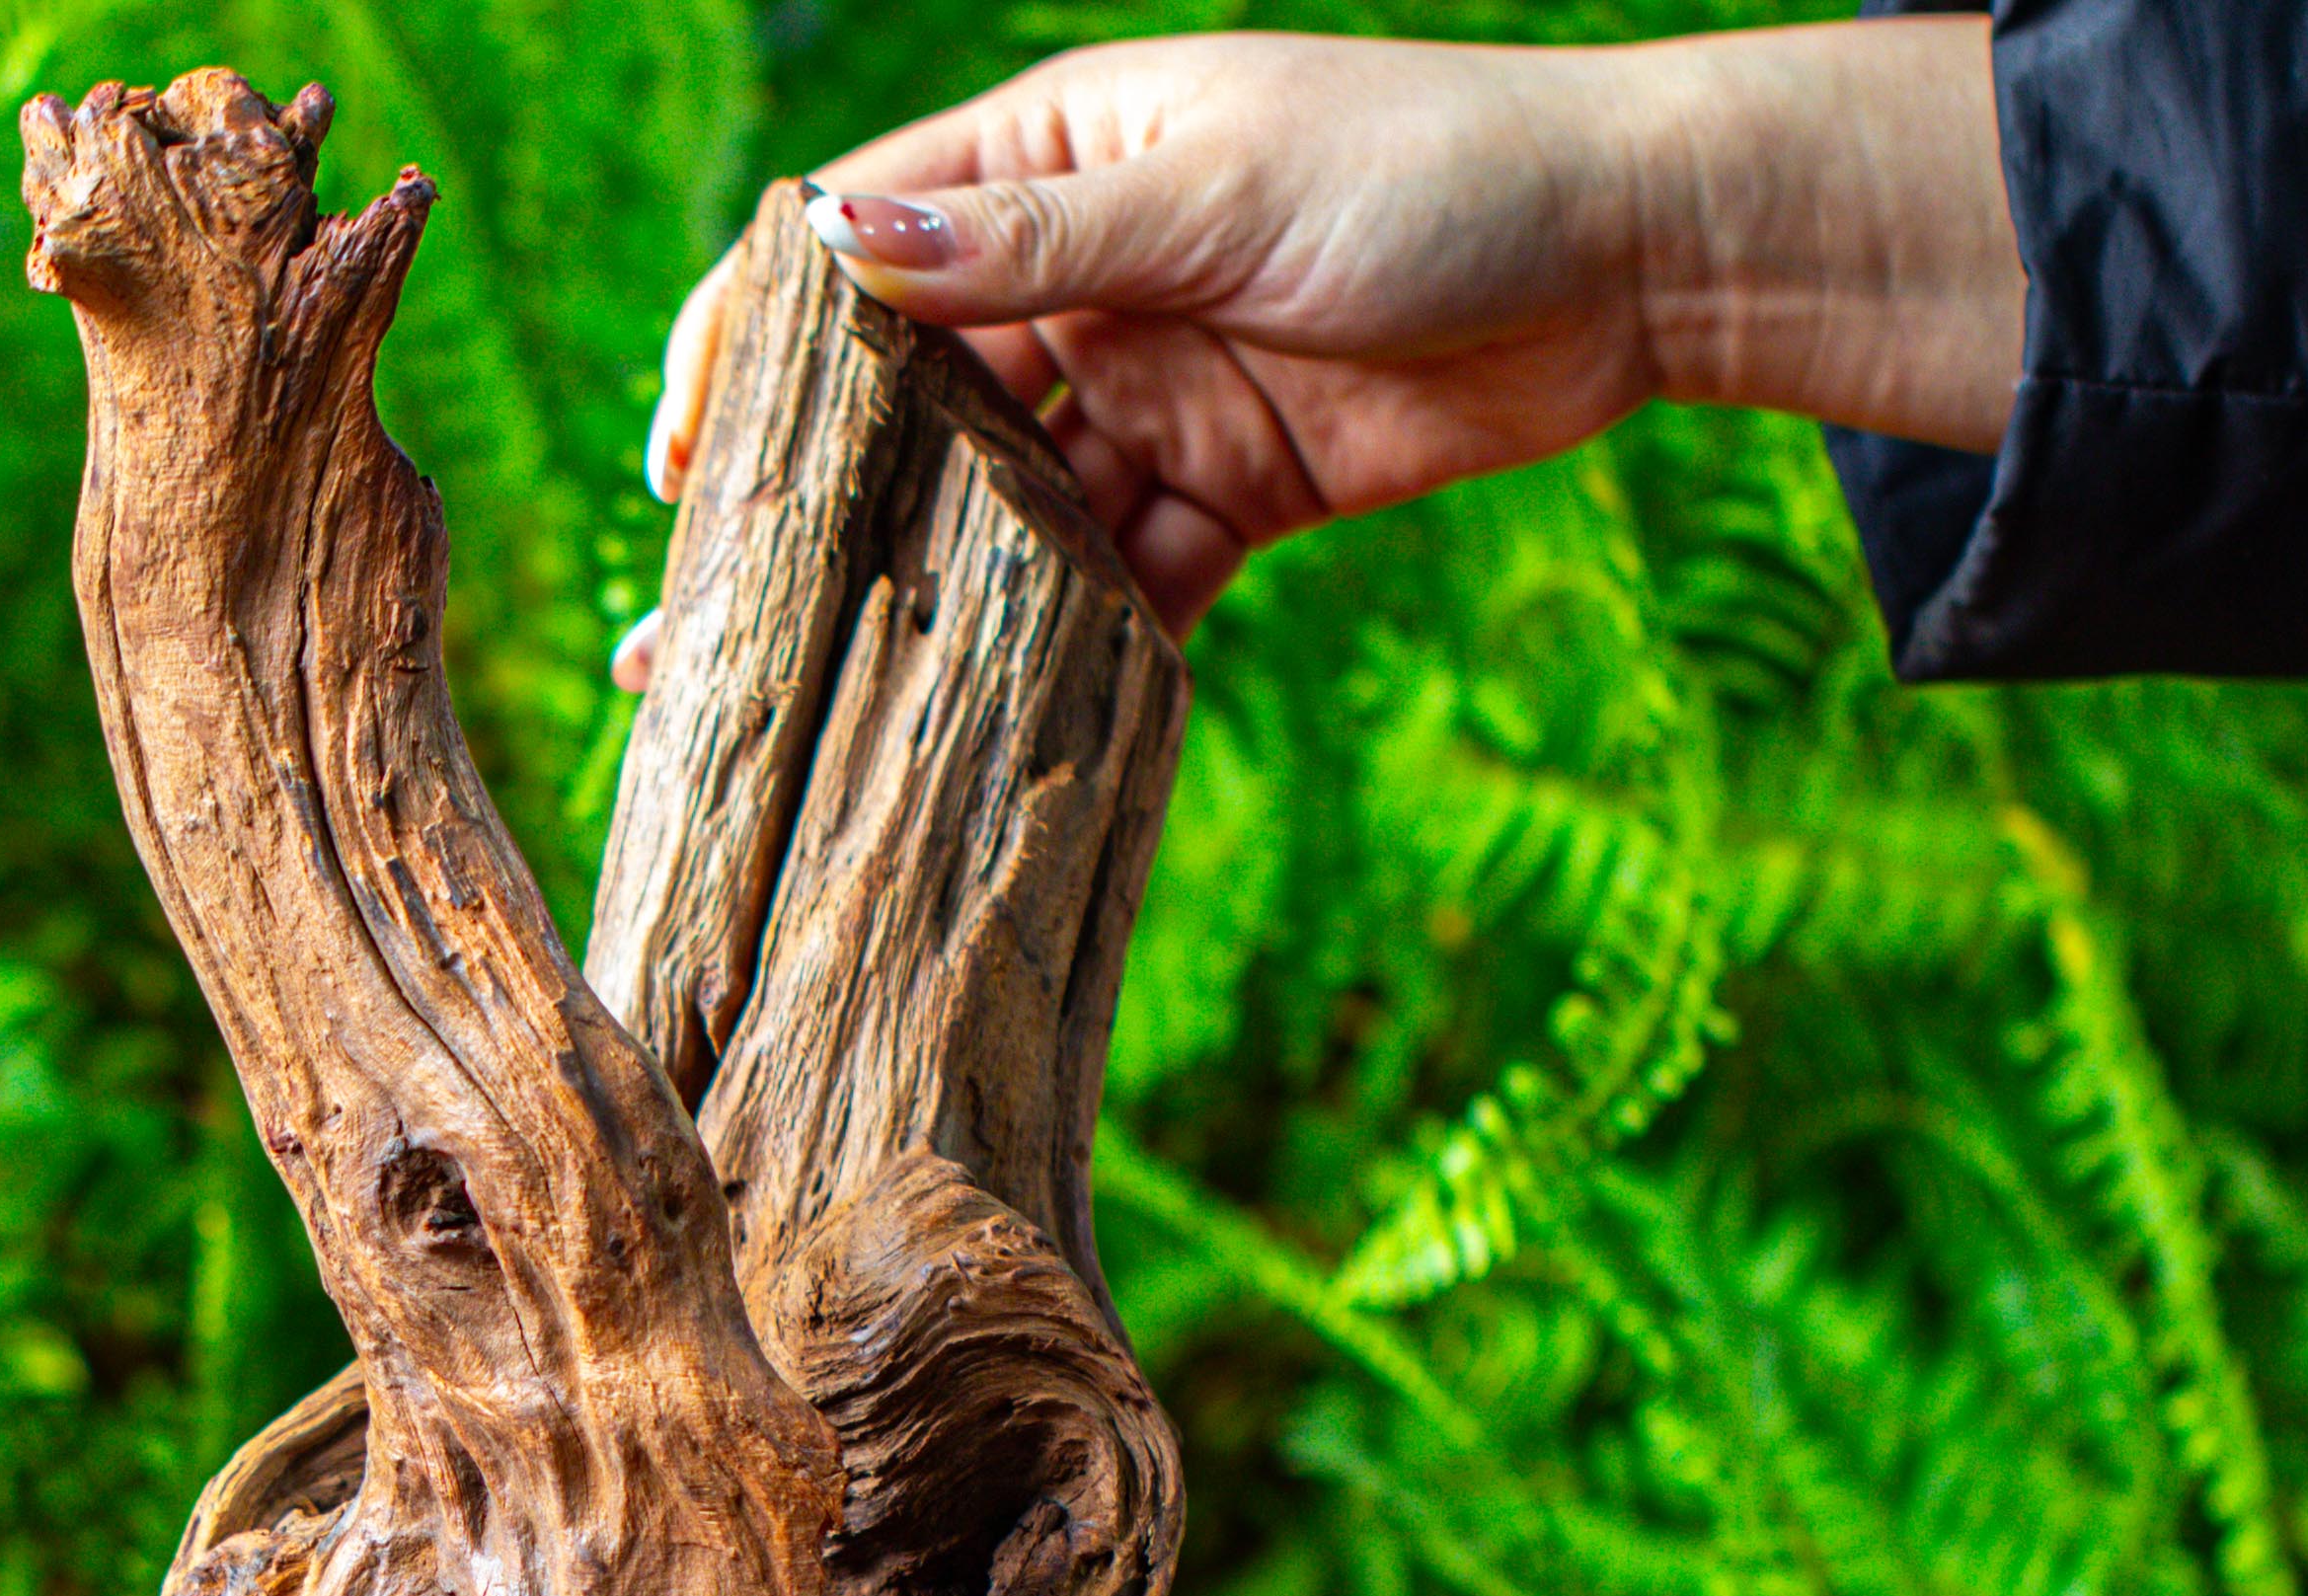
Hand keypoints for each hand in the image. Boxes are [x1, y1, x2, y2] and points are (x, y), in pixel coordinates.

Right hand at [627, 22, 2017, 656]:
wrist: (1628, 257)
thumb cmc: (1430, 167)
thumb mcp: (1218, 192)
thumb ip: (1033, 235)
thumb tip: (836, 241)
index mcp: (1053, 153)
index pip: (856, 244)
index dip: (755, 349)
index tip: (679, 464)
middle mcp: (1081, 273)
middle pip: (910, 399)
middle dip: (814, 509)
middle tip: (709, 638)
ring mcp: (1149, 388)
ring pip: (1003, 508)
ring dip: (924, 602)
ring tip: (823, 711)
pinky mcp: (1226, 490)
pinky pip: (1120, 582)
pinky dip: (1071, 651)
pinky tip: (997, 729)